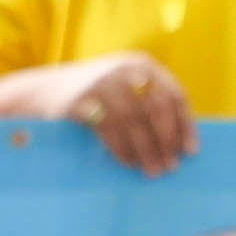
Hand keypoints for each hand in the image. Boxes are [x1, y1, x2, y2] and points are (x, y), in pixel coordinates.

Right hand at [60, 54, 196, 176]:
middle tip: (171, 166)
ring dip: (146, 150)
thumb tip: (180, 141)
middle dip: (166, 141)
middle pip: (157, 108)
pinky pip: (110, 129)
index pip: (174, 95)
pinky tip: (129, 163)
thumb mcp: (126, 88)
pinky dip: (122, 149)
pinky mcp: (84, 99)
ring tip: (152, 170)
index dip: (185, 125)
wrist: (45, 90)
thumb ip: (150, 103)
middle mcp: (126, 69)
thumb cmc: (97, 96)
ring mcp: (104, 82)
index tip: (190, 152)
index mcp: (143, 65)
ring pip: (134, 121)